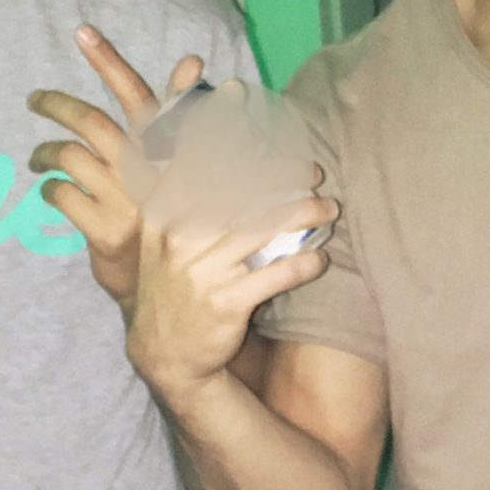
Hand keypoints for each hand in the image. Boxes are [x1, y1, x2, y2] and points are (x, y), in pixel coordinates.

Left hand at [27, 26, 202, 311]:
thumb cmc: (174, 218)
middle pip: (90, 123)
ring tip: (37, 156)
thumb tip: (191, 59)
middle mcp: (146, 172)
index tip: (82, 31)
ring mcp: (125, 202)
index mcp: (166, 151)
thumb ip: (180, 113)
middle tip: (34, 99)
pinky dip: (49, 188)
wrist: (172, 288)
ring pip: (68, 156)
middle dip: (55, 105)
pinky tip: (49, 190)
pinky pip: (61, 194)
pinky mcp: (103, 230)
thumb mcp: (183, 165)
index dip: (110, 62)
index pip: (137, 96)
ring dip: (44, 151)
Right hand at [126, 149, 337, 400]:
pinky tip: (320, 258)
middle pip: (241, 188)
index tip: (273, 136)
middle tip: (312, 172)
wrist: (165, 353)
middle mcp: (178, 237)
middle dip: (284, 174)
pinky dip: (304, 264)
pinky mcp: (226, 302)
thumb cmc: (173, 284)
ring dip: (304, 213)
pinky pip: (276, 274)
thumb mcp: (160, 237)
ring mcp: (201, 270)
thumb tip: (217, 143)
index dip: (241, 142)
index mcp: (161, 213)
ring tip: (328, 209)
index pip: (202, 162)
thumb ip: (182, 193)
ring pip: (264, 227)